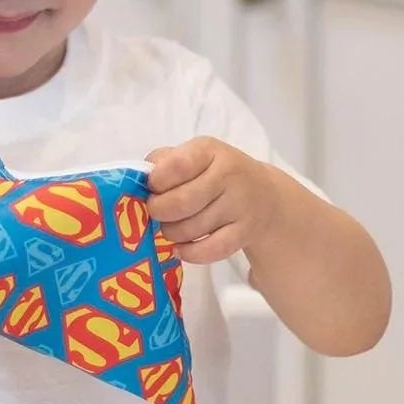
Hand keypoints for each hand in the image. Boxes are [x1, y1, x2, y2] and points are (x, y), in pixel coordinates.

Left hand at [146, 137, 280, 264]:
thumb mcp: (194, 156)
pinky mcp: (243, 233)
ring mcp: (238, 206)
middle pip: (181, 202)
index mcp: (209, 150)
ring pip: (191, 229)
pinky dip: (189, 253)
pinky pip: (209, 250)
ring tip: (172, 227)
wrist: (263, 196)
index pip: (176, 166)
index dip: (156, 182)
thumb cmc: (216, 174)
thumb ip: (164, 162)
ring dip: (172, 233)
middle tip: (157, 212)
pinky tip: (181, 248)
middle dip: (159, 212)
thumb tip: (140, 180)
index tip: (153, 187)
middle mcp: (228, 175)